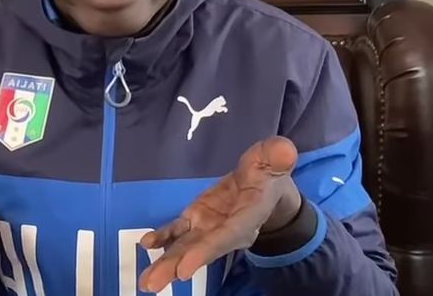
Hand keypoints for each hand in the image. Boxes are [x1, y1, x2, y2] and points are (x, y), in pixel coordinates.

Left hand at [139, 136, 300, 292]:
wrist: (263, 185)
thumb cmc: (269, 172)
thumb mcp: (274, 158)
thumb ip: (276, 156)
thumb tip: (285, 150)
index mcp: (249, 216)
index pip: (226, 236)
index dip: (206, 251)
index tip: (185, 270)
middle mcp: (227, 229)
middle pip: (201, 250)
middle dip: (177, 266)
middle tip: (154, 284)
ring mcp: (209, 227)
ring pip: (185, 247)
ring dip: (165, 263)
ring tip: (146, 282)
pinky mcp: (196, 219)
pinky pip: (178, 231)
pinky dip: (163, 237)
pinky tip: (148, 244)